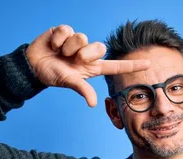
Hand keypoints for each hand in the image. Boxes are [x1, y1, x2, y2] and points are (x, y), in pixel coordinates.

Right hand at [25, 24, 150, 106]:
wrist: (33, 66)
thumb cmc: (53, 75)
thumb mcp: (69, 82)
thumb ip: (82, 90)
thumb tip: (92, 104)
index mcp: (92, 67)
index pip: (116, 66)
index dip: (132, 64)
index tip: (149, 63)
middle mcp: (87, 53)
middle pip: (99, 47)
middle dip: (84, 54)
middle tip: (72, 59)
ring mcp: (77, 41)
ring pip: (81, 37)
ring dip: (68, 47)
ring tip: (59, 53)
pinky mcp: (66, 31)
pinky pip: (67, 31)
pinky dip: (57, 40)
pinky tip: (53, 45)